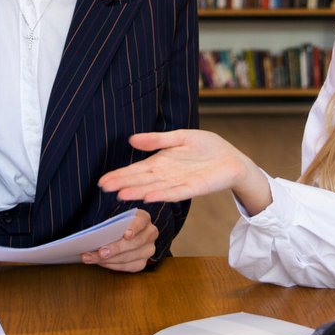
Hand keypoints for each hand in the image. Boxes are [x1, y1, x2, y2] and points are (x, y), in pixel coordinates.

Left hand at [82, 209, 157, 272]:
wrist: (120, 233)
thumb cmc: (116, 225)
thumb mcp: (114, 220)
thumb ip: (110, 225)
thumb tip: (97, 234)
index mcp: (143, 218)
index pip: (141, 222)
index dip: (134, 228)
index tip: (126, 234)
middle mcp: (150, 234)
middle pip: (135, 243)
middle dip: (116, 248)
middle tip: (101, 252)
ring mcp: (148, 250)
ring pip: (130, 257)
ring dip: (109, 259)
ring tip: (92, 258)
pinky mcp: (142, 263)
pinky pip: (127, 267)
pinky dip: (112, 265)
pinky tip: (101, 262)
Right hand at [97, 130, 267, 209]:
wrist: (232, 159)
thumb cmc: (207, 147)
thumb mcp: (180, 137)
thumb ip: (158, 139)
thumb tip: (131, 139)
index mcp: (161, 162)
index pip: (136, 169)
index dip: (120, 175)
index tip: (103, 181)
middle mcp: (166, 175)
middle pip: (141, 180)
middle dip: (123, 183)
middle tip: (103, 188)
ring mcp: (178, 183)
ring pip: (154, 188)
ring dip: (138, 192)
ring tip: (121, 195)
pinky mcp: (194, 188)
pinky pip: (175, 193)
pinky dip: (162, 195)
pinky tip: (149, 198)